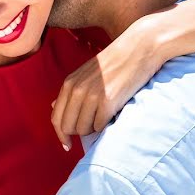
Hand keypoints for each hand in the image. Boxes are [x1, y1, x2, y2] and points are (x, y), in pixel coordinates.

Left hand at [51, 24, 161, 150]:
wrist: (141, 48)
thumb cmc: (116, 62)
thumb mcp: (86, 73)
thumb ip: (70, 90)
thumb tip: (53, 107)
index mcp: (69, 83)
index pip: (56, 118)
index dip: (61, 135)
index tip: (67, 146)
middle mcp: (76, 90)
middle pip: (67, 127)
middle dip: (78, 132)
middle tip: (93, 126)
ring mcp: (91, 95)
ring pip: (83, 129)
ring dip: (93, 128)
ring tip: (104, 115)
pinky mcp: (108, 101)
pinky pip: (100, 126)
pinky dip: (105, 125)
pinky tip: (113, 114)